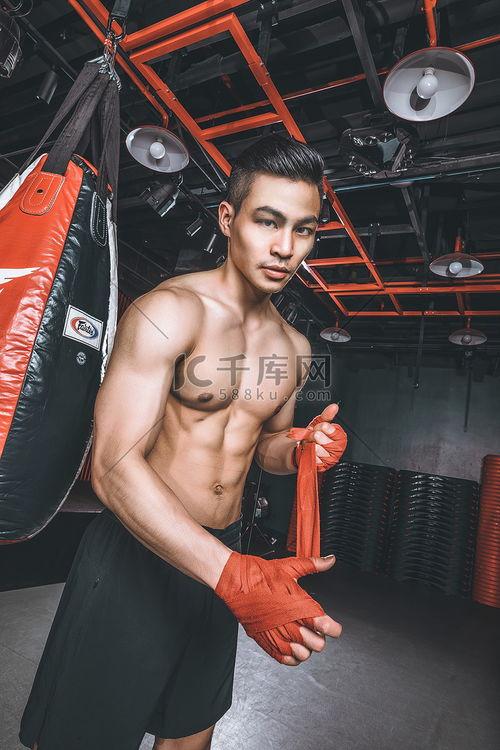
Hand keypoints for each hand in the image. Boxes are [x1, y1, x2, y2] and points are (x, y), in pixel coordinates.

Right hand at [215, 549, 341, 664]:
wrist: (236, 580)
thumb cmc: (260, 574)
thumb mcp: (289, 566)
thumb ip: (313, 565)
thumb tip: (330, 560)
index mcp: (299, 605)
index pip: (325, 627)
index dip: (333, 629)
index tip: (334, 627)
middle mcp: (289, 622)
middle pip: (317, 644)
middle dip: (320, 637)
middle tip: (315, 628)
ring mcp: (276, 633)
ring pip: (302, 654)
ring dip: (306, 647)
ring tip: (303, 637)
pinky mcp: (264, 640)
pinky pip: (284, 658)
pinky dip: (292, 657)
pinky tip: (293, 646)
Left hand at [298, 403, 346, 469]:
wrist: (296, 448)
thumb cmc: (309, 437)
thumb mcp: (317, 424)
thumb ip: (326, 416)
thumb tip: (334, 407)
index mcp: (337, 439)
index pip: (340, 436)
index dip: (330, 430)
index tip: (322, 426)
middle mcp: (335, 451)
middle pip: (332, 445)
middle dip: (320, 437)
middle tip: (313, 434)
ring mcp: (327, 460)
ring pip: (323, 452)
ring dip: (313, 445)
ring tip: (309, 441)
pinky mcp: (319, 466)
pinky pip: (316, 460)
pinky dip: (309, 453)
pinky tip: (307, 449)